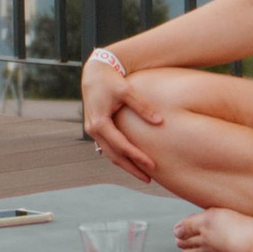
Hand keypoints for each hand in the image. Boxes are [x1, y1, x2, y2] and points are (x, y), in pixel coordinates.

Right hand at [81, 49, 157, 183]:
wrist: (94, 71)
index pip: (121, 145)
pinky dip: (118, 155)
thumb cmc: (111, 80)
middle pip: (114, 155)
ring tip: (142, 174)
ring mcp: (92, 130)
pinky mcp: (95, 128)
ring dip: (124, 164)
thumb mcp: (127, 91)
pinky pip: (107, 147)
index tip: (152, 166)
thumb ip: (143, 107)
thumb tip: (160, 122)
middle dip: (131, 168)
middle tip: (148, 179)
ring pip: (109, 154)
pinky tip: (130, 161)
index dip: (137, 156)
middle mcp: (93, 129)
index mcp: (100, 122)